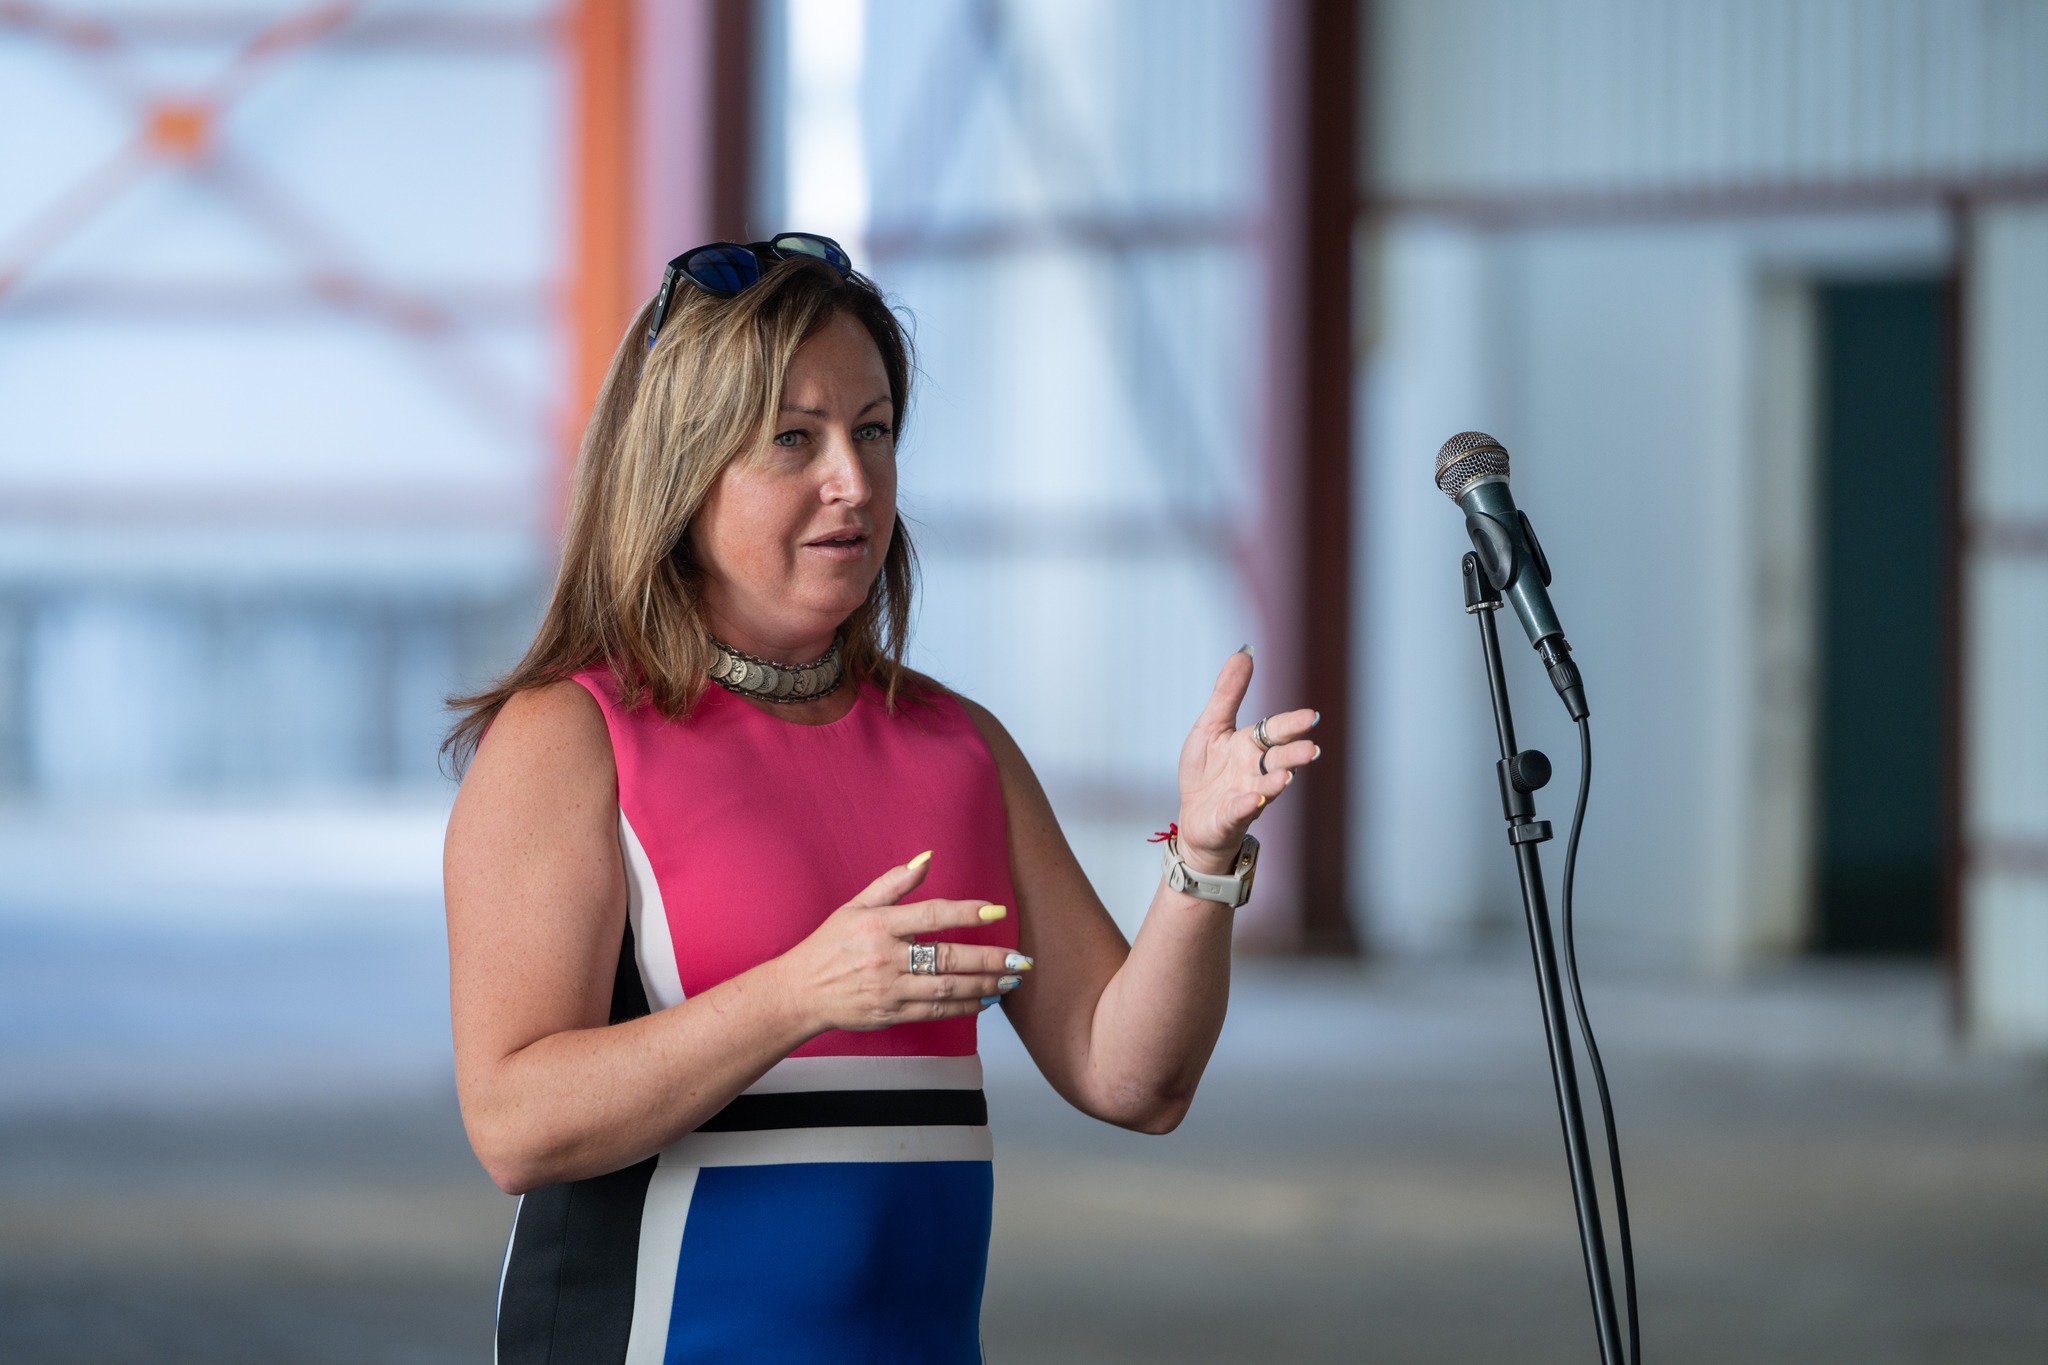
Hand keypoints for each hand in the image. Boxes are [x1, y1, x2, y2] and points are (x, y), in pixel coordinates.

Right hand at [778, 855, 1028, 1032]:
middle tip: (1020, 958)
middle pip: (947, 958)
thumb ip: (893, 883)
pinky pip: (936, 1011)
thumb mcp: (855, 906)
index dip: (966, 913)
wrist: (800, 992)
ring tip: (1012, 979)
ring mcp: (889, 989)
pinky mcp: (891, 1014)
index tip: (996, 911)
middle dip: (989, 959)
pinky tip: (987, 998)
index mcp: (878, 925)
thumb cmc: (829, 945)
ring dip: (985, 984)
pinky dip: (965, 1006)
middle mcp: (885, 958)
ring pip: (947, 988)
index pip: (930, 915)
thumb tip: (927, 858)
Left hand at [1174, 648, 1318, 874]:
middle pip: (1279, 759)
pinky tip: (1254, 798)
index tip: (1310, 716)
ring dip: (1276, 782)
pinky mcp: (1230, 818)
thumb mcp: (1210, 726)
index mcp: (1251, 745)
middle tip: (1310, 750)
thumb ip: (1227, 694)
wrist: (1193, 816)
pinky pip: (1239, 811)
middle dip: (1294, 755)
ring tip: (1285, 777)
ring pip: (1267, 787)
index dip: (1291, 724)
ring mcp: (1246, 795)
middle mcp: (1255, 770)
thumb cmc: (1206, 771)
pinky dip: (1247, 805)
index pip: (1275, 731)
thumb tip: (1244, 653)